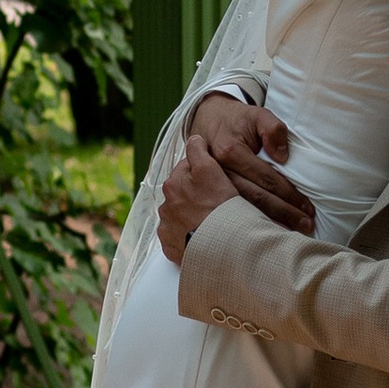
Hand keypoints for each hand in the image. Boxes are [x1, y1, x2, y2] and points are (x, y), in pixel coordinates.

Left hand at [159, 136, 252, 265]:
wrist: (223, 247)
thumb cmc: (220, 209)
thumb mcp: (211, 171)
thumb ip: (198, 151)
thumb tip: (193, 139)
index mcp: (173, 184)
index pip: (186, 170)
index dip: (204, 173)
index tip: (216, 181)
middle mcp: (165, 206)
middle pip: (182, 194)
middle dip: (195, 196)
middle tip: (217, 203)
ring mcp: (168, 229)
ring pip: (180, 216)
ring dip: (191, 217)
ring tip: (212, 222)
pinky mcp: (171, 248)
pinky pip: (179, 239)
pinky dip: (188, 236)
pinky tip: (203, 236)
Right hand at [185, 92, 316, 234]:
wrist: (208, 121)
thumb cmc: (238, 120)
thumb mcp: (257, 114)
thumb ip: (272, 128)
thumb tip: (282, 156)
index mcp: (231, 152)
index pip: (266, 179)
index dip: (289, 194)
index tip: (307, 208)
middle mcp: (219, 171)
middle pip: (255, 199)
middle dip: (283, 214)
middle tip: (305, 226)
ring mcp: (212, 184)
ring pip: (243, 209)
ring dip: (268, 223)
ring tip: (291, 234)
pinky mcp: (211, 192)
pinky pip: (233, 210)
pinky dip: (250, 222)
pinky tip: (266, 232)